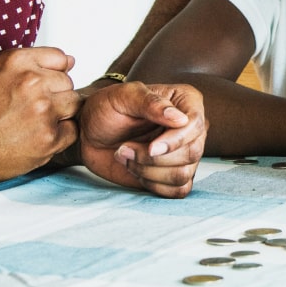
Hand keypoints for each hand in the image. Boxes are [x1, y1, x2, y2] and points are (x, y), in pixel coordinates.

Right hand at [0, 47, 80, 187]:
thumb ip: (34, 62)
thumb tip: (72, 61)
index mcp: (17, 61)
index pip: (61, 59)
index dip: (50, 75)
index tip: (35, 88)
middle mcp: (31, 82)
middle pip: (68, 83)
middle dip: (54, 95)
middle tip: (29, 110)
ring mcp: (42, 110)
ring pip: (74, 104)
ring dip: (59, 115)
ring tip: (34, 122)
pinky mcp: (49, 137)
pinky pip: (72, 130)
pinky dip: (59, 136)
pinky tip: (35, 137)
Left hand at [78, 81, 206, 197]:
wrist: (90, 133)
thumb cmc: (107, 108)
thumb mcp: (124, 96)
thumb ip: (151, 103)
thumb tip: (180, 119)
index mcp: (186, 101)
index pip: (195, 124)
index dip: (175, 141)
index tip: (151, 147)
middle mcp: (190, 127)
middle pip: (193, 152)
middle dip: (154, 158)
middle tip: (125, 148)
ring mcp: (184, 152)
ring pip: (183, 174)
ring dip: (149, 172)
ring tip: (126, 156)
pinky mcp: (173, 173)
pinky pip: (178, 190)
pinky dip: (153, 185)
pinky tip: (136, 170)